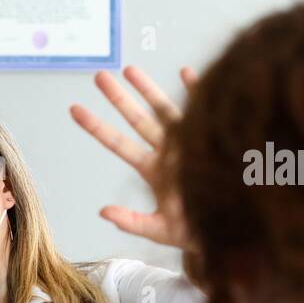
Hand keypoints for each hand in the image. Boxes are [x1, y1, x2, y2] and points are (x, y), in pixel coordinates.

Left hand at [70, 65, 197, 249]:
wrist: (229, 230)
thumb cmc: (193, 233)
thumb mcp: (160, 229)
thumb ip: (132, 221)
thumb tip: (103, 212)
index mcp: (151, 170)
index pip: (118, 144)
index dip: (97, 127)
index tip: (74, 109)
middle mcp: (166, 151)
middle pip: (137, 120)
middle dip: (118, 98)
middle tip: (99, 76)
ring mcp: (188, 142)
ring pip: (164, 110)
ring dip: (148, 89)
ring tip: (129, 69)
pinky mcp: (212, 137)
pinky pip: (201, 109)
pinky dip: (194, 91)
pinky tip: (185, 72)